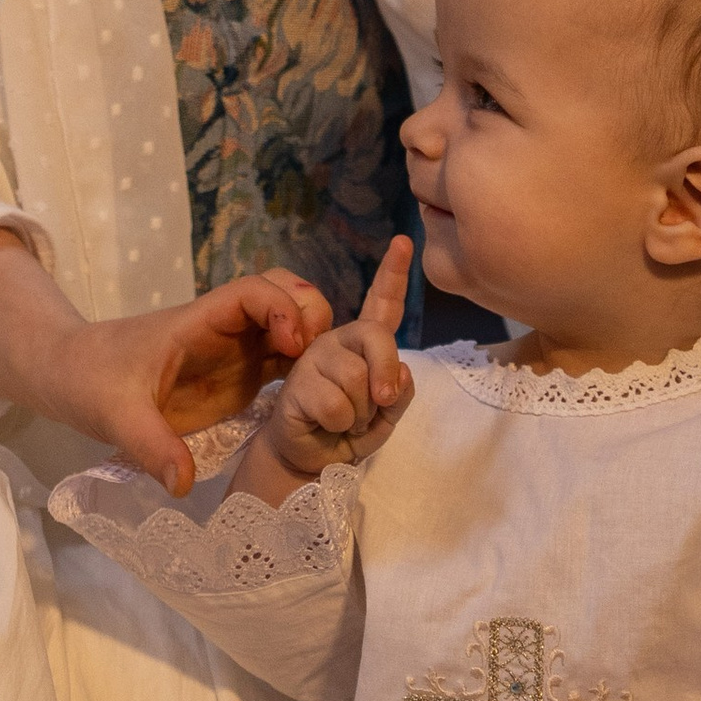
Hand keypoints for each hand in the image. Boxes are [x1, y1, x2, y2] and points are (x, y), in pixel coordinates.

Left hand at [48, 269, 334, 494]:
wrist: (71, 376)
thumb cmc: (89, 380)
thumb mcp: (116, 416)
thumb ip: (151, 446)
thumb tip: (182, 484)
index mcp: (199, 322)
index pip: (252, 291)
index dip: (281, 308)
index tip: (293, 344)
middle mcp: (224, 331)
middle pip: (285, 295)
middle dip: (312, 316)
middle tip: (320, 365)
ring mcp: (234, 352)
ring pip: (291, 327)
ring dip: (317, 345)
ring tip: (326, 389)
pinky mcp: (237, 377)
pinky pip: (282, 362)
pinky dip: (307, 371)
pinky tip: (314, 405)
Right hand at [263, 240, 414, 478]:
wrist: (311, 459)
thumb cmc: (350, 431)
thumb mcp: (387, 415)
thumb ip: (400, 391)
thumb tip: (398, 373)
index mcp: (362, 345)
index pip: (381, 305)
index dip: (393, 274)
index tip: (403, 241)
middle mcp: (337, 341)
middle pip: (376, 335)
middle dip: (386, 371)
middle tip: (382, 402)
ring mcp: (314, 359)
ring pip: (359, 379)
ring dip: (362, 414)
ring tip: (345, 421)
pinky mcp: (296, 384)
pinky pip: (338, 405)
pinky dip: (342, 426)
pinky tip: (325, 425)